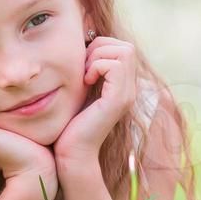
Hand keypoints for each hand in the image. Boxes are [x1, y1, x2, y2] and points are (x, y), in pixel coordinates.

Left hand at [54, 36, 139, 166]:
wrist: (73, 153)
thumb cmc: (70, 124)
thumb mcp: (81, 90)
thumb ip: (89, 72)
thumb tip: (85, 46)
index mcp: (122, 86)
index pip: (123, 49)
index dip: (102, 48)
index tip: (84, 66)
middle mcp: (130, 89)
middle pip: (127, 47)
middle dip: (101, 48)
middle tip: (84, 68)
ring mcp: (127, 94)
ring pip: (124, 52)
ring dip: (98, 57)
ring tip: (85, 75)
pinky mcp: (118, 100)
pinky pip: (115, 65)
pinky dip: (97, 66)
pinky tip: (86, 82)